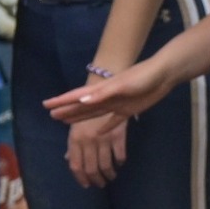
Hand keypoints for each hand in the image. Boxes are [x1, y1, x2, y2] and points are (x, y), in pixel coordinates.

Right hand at [44, 61, 172, 124]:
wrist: (163, 75)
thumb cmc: (142, 77)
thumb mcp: (122, 85)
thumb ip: (103, 93)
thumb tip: (82, 100)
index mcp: (102, 89)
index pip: (77, 96)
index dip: (62, 101)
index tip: (47, 105)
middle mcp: (105, 97)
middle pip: (82, 105)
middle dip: (67, 110)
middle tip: (52, 116)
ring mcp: (116, 104)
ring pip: (93, 113)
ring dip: (80, 117)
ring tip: (67, 121)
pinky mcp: (128, 110)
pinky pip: (113, 121)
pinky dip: (105, 127)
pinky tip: (98, 132)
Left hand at [66, 112, 127, 187]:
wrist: (105, 93)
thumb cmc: (88, 112)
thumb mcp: (77, 126)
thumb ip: (73, 144)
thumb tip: (68, 159)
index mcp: (75, 139)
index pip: (75, 165)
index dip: (80, 178)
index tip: (86, 184)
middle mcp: (88, 140)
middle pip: (91, 169)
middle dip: (96, 180)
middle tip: (101, 184)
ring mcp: (103, 139)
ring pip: (106, 166)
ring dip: (109, 175)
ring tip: (111, 176)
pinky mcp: (118, 136)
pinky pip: (120, 156)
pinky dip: (120, 163)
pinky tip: (119, 164)